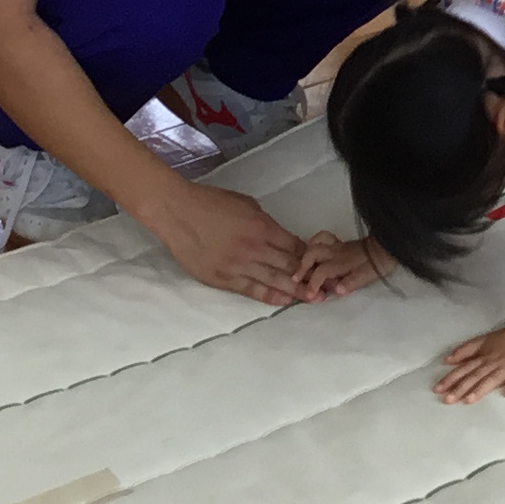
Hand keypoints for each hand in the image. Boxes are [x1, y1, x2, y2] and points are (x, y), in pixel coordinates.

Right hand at [144, 180, 308, 305]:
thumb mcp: (246, 205)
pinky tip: (282, 301)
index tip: (321, 264)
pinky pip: (250, 290)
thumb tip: (281, 237)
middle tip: (326, 287)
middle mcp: (253, 248)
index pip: (294, 246)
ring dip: (295, 291)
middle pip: (288, 266)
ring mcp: (237, 265)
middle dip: (309, 277)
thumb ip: (266, 223)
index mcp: (262, 227)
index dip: (309, 257)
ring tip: (312, 299)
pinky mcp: (221, 278)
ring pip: (273, 281)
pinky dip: (268, 296)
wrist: (178, 212)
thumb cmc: (211, 203)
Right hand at [290, 230, 394, 299]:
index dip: (313, 284)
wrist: (390, 244)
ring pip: (315, 243)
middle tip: (296, 279)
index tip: (308, 296)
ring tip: (301, 267)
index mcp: (341, 261)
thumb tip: (336, 291)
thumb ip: (352, 282)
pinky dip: (314, 243)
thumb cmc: (379, 263)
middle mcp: (336, 251)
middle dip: (301, 267)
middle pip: (312, 253)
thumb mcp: (368, 275)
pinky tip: (313, 253)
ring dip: (305, 254)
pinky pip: (323, 238)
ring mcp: (338, 245)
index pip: (321, 272)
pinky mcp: (341, 243)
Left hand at [437, 322, 504, 404]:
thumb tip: (447, 359)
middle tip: (447, 400)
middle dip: (461, 388)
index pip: (465, 369)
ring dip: (481, 389)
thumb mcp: (483, 340)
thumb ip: (466, 350)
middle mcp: (493, 363)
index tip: (438, 389)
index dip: (451, 379)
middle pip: (475, 376)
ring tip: (470, 400)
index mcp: (484, 357)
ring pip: (493, 379)